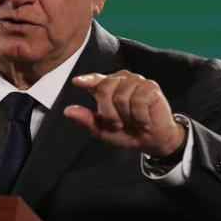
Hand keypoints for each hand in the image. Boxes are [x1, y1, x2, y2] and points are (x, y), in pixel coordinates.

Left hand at [64, 71, 185, 155]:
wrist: (152, 141)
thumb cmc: (128, 132)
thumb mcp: (103, 131)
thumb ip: (87, 120)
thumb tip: (68, 111)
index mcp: (107, 87)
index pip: (95, 80)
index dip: (87, 80)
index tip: (77, 82)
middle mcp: (121, 80)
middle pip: (104, 90)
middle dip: (110, 113)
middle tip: (120, 123)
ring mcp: (136, 81)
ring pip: (120, 97)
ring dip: (126, 116)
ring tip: (133, 120)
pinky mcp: (150, 87)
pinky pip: (137, 101)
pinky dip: (139, 116)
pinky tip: (144, 119)